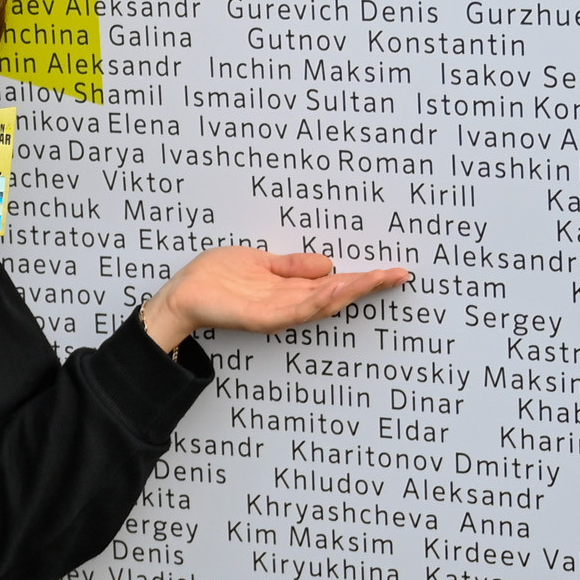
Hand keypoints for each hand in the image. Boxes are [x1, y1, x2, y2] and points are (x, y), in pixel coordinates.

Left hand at [141, 246, 413, 350]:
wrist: (181, 295)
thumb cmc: (214, 278)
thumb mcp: (260, 261)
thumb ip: (292, 265)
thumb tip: (328, 264)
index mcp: (290, 289)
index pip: (334, 283)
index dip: (364, 277)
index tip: (392, 269)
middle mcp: (288, 303)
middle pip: (336, 294)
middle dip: (368, 284)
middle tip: (399, 273)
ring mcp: (277, 312)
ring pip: (322, 303)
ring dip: (351, 291)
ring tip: (378, 279)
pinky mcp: (261, 318)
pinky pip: (295, 310)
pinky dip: (318, 301)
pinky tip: (337, 290)